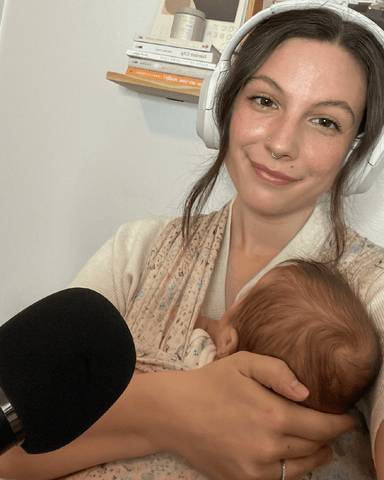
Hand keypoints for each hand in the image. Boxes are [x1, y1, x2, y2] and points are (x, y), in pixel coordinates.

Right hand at [153, 352, 354, 479]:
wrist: (174, 412)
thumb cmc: (210, 382)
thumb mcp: (242, 363)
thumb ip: (277, 371)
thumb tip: (306, 392)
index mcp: (272, 414)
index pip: (321, 426)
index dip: (339, 423)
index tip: (346, 418)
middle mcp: (268, 446)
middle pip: (315, 448)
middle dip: (328, 438)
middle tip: (332, 428)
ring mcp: (256, 467)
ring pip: (302, 468)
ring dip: (315, 457)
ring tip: (319, 445)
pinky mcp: (243, 479)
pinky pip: (281, 479)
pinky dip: (293, 469)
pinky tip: (290, 456)